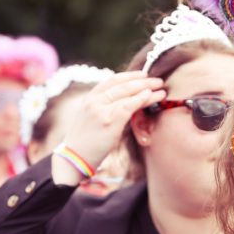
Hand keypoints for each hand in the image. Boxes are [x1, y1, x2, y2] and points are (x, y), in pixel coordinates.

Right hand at [52, 71, 164, 185]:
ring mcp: (101, 110)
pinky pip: (129, 106)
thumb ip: (104, 109)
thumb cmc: (84, 144)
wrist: (73, 158)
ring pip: (127, 93)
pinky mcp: (109, 121)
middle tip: (157, 80)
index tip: (143, 75)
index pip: (112, 81)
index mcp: (89, 99)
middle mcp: (94, 101)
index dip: (129, 76)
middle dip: (142, 81)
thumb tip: (125, 104)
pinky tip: (151, 97)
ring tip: (160, 89)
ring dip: (146, 89)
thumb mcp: (91, 120)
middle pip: (122, 85)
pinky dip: (141, 100)